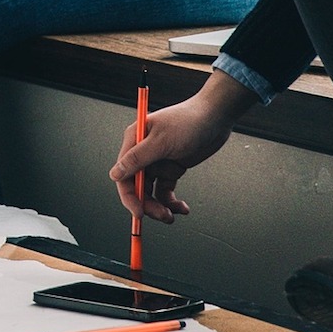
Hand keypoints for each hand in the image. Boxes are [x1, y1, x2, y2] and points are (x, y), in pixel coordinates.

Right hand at [107, 74, 254, 223]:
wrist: (217, 115)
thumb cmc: (189, 121)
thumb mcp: (162, 141)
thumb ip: (137, 159)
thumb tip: (115, 174)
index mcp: (134, 142)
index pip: (123, 175)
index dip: (129, 196)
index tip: (139, 213)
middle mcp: (142, 153)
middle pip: (137, 187)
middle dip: (147, 204)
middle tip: (162, 216)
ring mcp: (157, 162)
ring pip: (151, 192)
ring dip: (160, 206)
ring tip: (173, 215)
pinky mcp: (172, 168)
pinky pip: (166, 190)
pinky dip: (172, 201)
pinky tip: (182, 207)